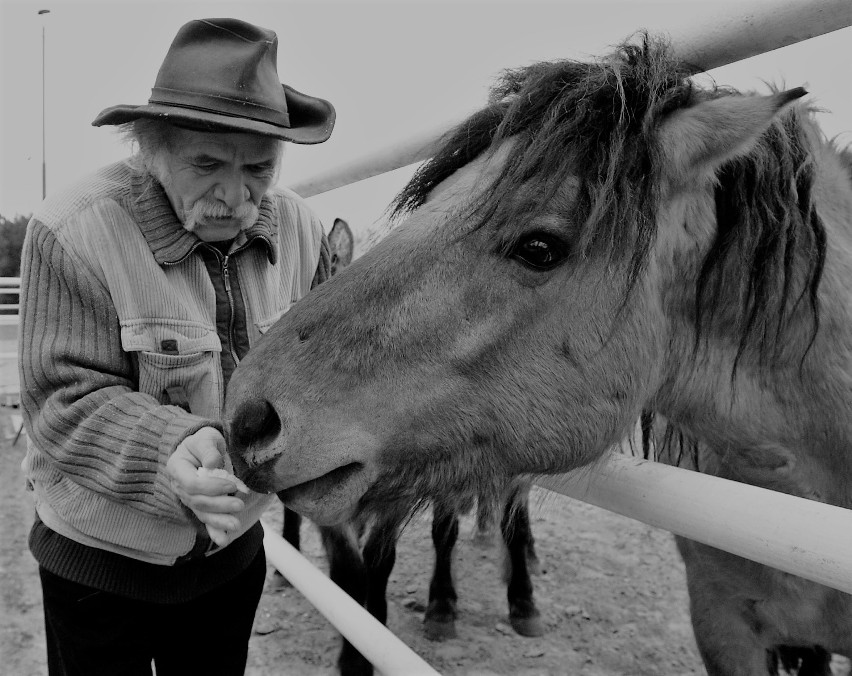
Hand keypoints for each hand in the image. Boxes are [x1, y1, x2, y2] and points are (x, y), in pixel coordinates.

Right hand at [167, 426, 246, 546]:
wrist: (201, 448)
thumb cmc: (203, 441)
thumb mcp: (205, 438)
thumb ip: (208, 450)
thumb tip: (213, 463)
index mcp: (177, 468)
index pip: (191, 484)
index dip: (211, 487)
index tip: (231, 484)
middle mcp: (180, 486)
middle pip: (198, 501)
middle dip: (219, 505)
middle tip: (239, 504)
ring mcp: (189, 498)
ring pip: (202, 513)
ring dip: (219, 521)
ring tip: (235, 525)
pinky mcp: (201, 505)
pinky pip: (206, 519)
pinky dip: (214, 530)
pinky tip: (223, 540)